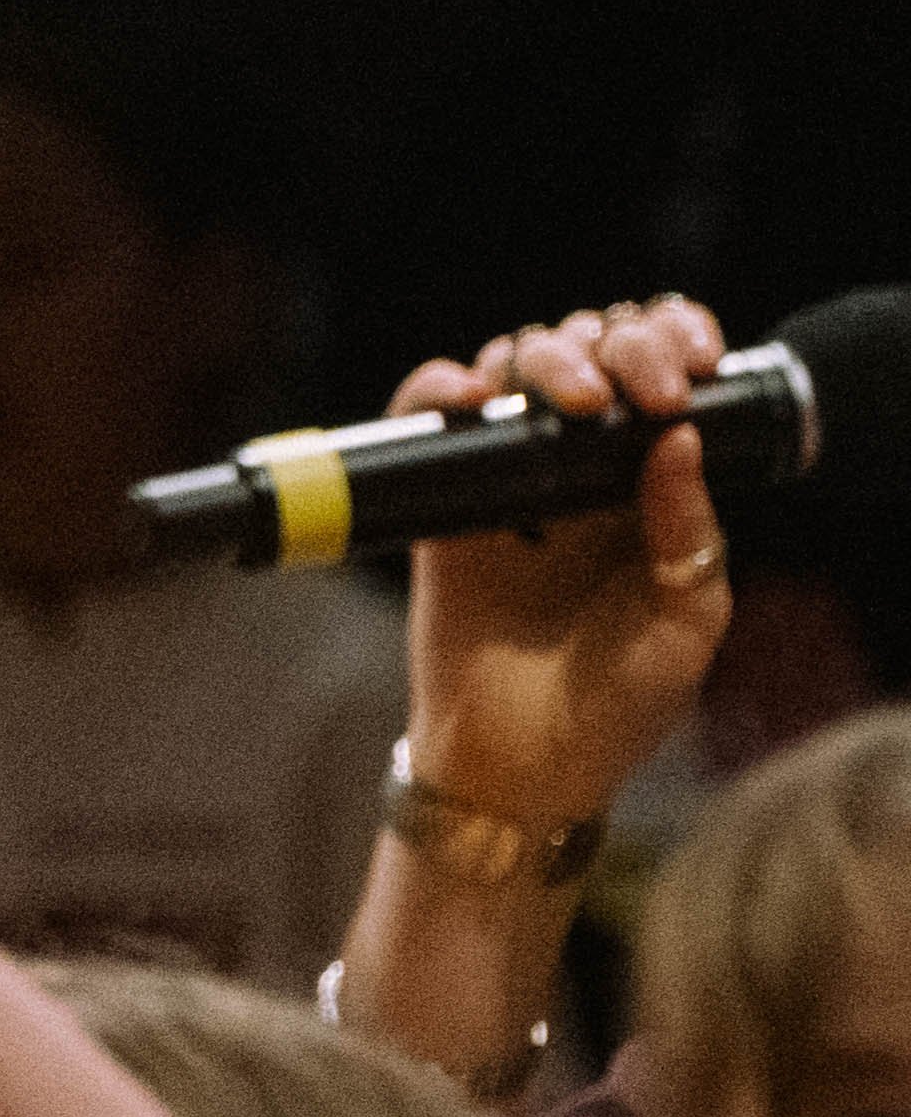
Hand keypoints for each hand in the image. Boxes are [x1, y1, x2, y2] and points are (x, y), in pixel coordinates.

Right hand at [398, 295, 743, 834]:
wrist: (518, 771)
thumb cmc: (615, 709)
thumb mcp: (686, 622)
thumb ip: (690, 532)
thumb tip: (679, 437)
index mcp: (652, 489)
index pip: (664, 379)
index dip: (675, 345)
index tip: (689, 367)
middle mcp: (579, 474)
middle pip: (590, 356)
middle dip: (612, 345)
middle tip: (623, 392)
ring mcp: (506, 486)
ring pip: (513, 372)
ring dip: (539, 357)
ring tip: (565, 397)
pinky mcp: (439, 510)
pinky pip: (428, 422)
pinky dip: (436, 388)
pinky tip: (466, 395)